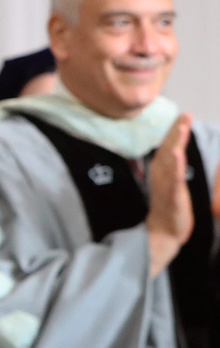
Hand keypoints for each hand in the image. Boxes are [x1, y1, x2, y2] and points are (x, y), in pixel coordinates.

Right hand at [147, 114, 194, 276]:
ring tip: (181, 128)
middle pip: (169, 149)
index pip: (169, 147)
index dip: (176, 131)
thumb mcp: (171, 185)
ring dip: (176, 143)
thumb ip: (172, 169)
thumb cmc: (169, 209)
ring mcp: (166, 184)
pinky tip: (177, 154)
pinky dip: (175, 166)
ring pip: (170, 160)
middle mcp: (162, 175)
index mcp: (163, 171)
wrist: (163, 232)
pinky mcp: (172, 196)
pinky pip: (173, 179)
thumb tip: (174, 154)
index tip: (183, 116)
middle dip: (177, 131)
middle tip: (184, 115)